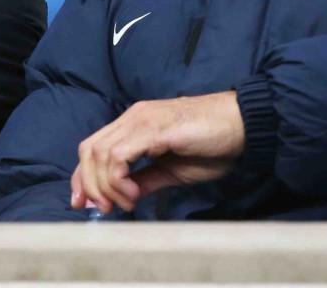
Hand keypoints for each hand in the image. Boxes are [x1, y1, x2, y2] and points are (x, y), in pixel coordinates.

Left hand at [70, 91, 244, 214]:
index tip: (84, 204)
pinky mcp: (153, 128)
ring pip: (99, 153)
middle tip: (105, 209)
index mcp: (133, 125)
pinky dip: (118, 178)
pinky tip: (133, 193)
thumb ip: (146, 180)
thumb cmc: (213, 145)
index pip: (92, 148)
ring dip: (105, 185)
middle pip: (88, 149)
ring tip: (126, 203)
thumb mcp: (173, 171)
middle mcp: (131, 118)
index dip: (82, 177)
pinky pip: (119, 155)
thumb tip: (124, 196)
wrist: (244, 125)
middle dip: (88, 184)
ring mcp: (140, 120)